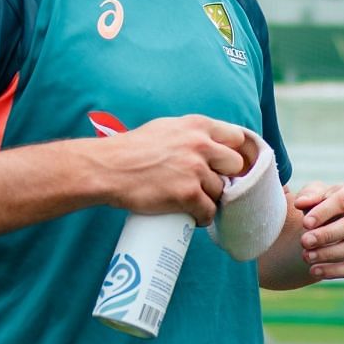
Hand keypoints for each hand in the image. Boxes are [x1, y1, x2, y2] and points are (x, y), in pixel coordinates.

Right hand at [95, 116, 249, 225]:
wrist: (107, 169)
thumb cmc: (132, 150)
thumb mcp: (166, 128)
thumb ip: (190, 134)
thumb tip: (210, 144)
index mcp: (197, 125)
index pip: (236, 138)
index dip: (232, 153)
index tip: (226, 165)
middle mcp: (200, 145)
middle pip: (235, 165)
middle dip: (225, 176)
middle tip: (210, 184)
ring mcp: (195, 170)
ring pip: (220, 191)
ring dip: (210, 199)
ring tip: (195, 202)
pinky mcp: (187, 194)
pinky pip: (209, 210)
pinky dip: (203, 217)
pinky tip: (196, 217)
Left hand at [296, 180, 343, 279]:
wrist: (330, 224)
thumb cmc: (322, 205)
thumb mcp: (313, 194)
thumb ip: (308, 195)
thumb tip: (302, 203)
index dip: (324, 212)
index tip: (305, 223)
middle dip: (326, 235)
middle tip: (304, 241)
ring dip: (328, 254)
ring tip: (306, 256)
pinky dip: (334, 271)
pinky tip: (315, 270)